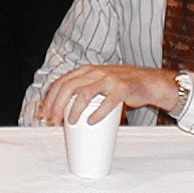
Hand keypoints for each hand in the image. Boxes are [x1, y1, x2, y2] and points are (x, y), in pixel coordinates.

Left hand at [37, 65, 179, 125]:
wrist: (148, 82)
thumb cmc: (120, 86)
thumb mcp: (99, 82)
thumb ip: (84, 89)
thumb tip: (64, 111)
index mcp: (87, 70)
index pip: (62, 82)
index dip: (51, 98)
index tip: (46, 113)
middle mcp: (96, 72)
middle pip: (69, 87)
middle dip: (57, 105)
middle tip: (54, 121)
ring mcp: (109, 79)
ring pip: (85, 93)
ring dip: (74, 109)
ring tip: (70, 122)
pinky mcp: (123, 88)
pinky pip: (108, 101)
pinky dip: (98, 113)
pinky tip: (91, 121)